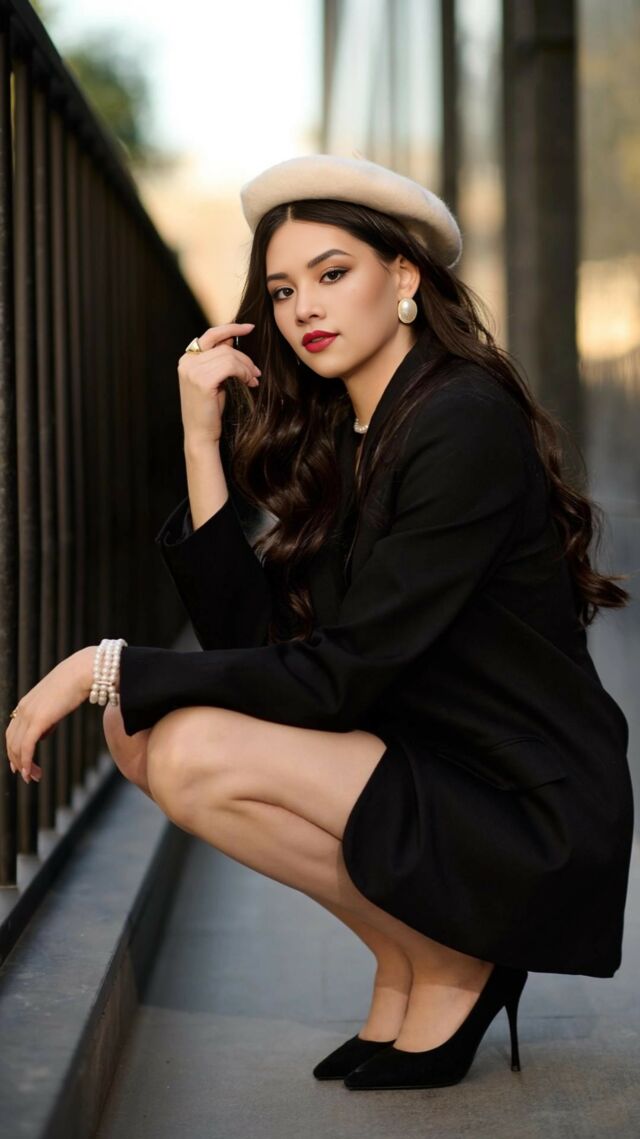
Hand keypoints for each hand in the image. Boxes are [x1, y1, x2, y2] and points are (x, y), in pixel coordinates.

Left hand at [5, 646, 96, 783]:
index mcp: (25, 704)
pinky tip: (30, 772)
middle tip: (27, 776)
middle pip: (11, 742)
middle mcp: (23, 709)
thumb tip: (42, 733)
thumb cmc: (76, 683)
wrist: (82, 671)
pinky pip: (27, 746)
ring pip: (17, 747)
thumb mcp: (57, 702)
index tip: (18, 765)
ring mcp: (28, 714)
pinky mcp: (38, 720)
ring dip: (23, 765)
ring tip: (32, 777)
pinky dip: (26, 762)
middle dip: (17, 761)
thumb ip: (47, 718)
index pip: (12, 732)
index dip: (13, 750)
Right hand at [177, 322, 261, 445]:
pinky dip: (244, 373)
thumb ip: (218, 359)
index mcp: (187, 359)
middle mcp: (187, 362)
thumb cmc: (209, 410)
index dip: (231, 328)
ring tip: (253, 380)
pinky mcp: (202, 381)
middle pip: (225, 347)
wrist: (201, 434)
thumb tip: (232, 340)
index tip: (250, 327)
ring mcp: (192, 371)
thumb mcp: (214, 379)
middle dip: (245, 358)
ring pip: (230, 356)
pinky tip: (250, 383)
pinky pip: (230, 366)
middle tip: (256, 373)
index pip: (211, 335)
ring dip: (247, 368)